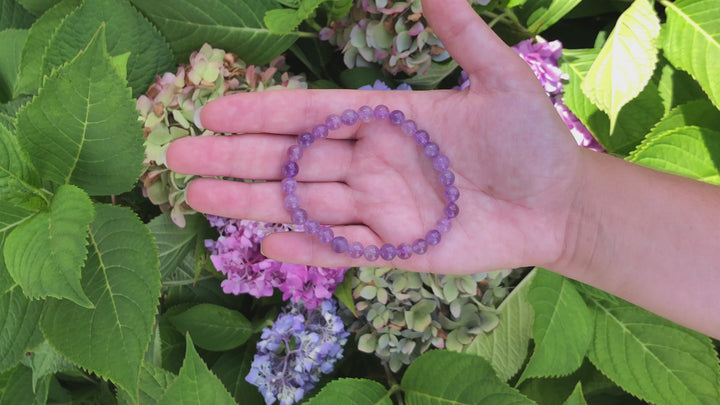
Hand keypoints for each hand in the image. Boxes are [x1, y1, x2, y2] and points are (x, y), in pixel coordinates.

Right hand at [166, 0, 583, 272]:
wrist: (560, 203)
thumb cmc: (533, 140)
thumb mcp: (500, 79)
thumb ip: (462, 34)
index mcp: (385, 118)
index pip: (309, 114)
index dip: (260, 112)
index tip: (212, 110)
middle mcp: (370, 161)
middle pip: (290, 160)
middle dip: (234, 159)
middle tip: (177, 158)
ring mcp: (380, 208)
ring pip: (304, 203)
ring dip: (252, 202)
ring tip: (197, 197)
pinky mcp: (397, 249)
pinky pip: (343, 248)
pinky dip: (308, 246)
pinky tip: (268, 243)